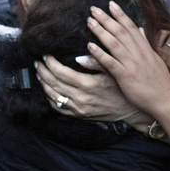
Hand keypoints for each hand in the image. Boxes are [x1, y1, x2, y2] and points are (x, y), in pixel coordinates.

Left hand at [34, 55, 152, 127]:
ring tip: (39, 73)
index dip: (50, 63)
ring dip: (44, 84)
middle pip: (53, 83)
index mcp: (88, 85)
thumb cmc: (124, 89)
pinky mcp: (80, 116)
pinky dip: (50, 99)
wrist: (131, 110)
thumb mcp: (114, 72)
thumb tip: (78, 57)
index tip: (46, 55)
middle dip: (43, 71)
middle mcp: (81, 98)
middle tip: (38, 62)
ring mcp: (79, 109)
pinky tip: (48, 90)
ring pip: (53, 96)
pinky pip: (59, 108)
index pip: (61, 72)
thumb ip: (96, 62)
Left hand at [84, 3, 169, 113]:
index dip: (121, 15)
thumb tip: (141, 30)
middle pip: (121, 32)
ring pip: (114, 44)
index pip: (132, 28)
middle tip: (93, 9)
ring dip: (101, 31)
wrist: (166, 100)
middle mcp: (139, 54)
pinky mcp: (126, 77)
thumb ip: (146, 45)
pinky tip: (90, 46)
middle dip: (107, 19)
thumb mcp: (156, 60)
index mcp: (146, 50)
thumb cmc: (161, 83)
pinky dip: (100, 54)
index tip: (111, 4)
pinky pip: (111, 63)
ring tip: (90, 22)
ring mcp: (133, 65)